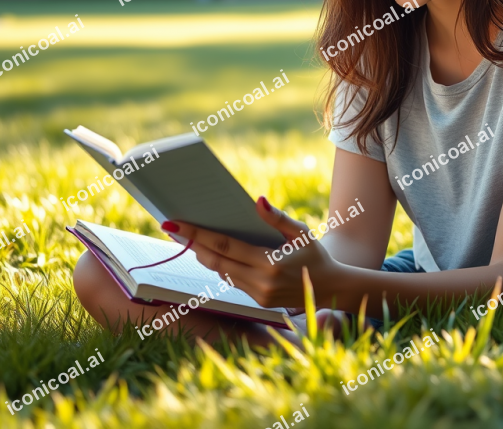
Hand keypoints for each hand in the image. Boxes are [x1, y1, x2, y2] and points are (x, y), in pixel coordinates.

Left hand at [165, 197, 339, 309]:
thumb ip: (277, 218)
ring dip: (203, 256)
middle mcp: (260, 282)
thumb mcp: (300, 232)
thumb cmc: (315, 254)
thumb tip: (257, 200)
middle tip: (172, 229)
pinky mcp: (258, 303)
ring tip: (187, 239)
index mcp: (269, 262)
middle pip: (216, 261)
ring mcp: (258, 295)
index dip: (198, 234)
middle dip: (192, 245)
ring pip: (221, 273)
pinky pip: (232, 282)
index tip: (176, 224)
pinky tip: (210, 254)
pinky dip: (220, 267)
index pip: (224, 246)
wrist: (330, 288)